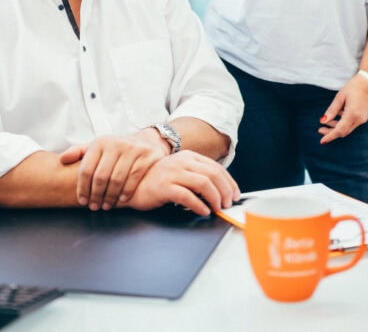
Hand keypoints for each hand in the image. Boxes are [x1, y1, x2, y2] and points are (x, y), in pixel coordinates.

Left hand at [58, 129, 168, 210]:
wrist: (146, 141)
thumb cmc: (117, 149)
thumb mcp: (98, 147)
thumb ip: (79, 152)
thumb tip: (62, 159)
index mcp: (100, 143)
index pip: (86, 169)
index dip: (82, 188)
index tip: (82, 201)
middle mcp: (115, 144)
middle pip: (100, 176)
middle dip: (96, 195)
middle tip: (94, 207)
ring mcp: (131, 149)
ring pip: (116, 179)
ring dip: (110, 196)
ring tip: (106, 206)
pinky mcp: (145, 156)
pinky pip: (133, 178)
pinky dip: (126, 191)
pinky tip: (121, 199)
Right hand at [123, 151, 240, 215]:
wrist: (132, 187)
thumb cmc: (158, 183)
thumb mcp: (180, 174)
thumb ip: (197, 177)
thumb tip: (222, 191)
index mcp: (188, 157)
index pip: (216, 167)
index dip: (229, 182)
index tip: (235, 195)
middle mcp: (181, 162)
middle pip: (213, 175)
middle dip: (225, 191)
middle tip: (228, 204)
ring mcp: (172, 173)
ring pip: (203, 183)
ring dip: (215, 198)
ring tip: (217, 208)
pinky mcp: (164, 187)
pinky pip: (187, 196)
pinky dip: (199, 205)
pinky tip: (203, 211)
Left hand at [318, 76, 367, 143]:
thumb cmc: (355, 86)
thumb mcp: (340, 97)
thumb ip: (332, 110)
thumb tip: (323, 121)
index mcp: (352, 114)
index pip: (339, 130)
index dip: (330, 136)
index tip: (322, 141)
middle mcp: (359, 119)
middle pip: (343, 131)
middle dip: (331, 132)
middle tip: (320, 129)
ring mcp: (363, 119)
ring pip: (347, 128)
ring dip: (337, 127)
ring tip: (327, 121)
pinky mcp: (364, 117)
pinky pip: (352, 124)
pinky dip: (343, 122)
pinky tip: (337, 115)